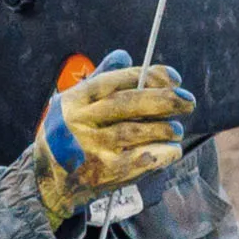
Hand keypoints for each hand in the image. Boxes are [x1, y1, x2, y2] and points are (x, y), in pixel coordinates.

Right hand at [26, 60, 188, 224]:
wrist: (49, 184)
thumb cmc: (67, 137)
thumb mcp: (74, 105)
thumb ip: (100, 79)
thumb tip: (124, 55)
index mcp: (74, 101)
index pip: (116, 81)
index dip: (149, 76)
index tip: (174, 77)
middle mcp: (80, 123)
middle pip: (129, 104)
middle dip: (164, 100)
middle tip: (188, 101)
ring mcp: (92, 150)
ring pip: (137, 132)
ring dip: (165, 129)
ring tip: (176, 129)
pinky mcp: (105, 174)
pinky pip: (141, 160)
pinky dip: (162, 154)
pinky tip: (172, 150)